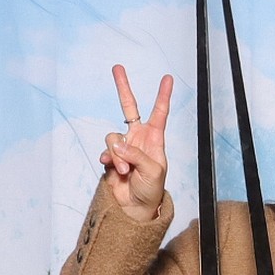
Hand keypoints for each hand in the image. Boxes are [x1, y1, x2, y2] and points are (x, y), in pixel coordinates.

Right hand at [100, 65, 172, 220]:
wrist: (135, 206)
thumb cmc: (151, 189)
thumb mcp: (152, 171)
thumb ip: (136, 154)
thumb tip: (117, 143)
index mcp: (154, 139)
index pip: (159, 113)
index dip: (163, 95)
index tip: (167, 78)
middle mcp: (138, 138)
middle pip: (128, 107)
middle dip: (123, 88)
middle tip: (117, 67)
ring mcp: (123, 146)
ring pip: (113, 137)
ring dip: (117, 154)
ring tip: (125, 169)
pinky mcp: (111, 156)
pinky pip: (106, 150)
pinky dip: (110, 159)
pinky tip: (116, 170)